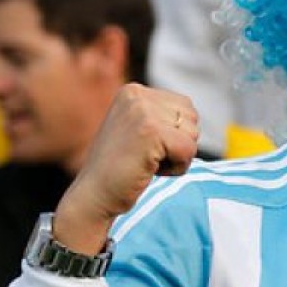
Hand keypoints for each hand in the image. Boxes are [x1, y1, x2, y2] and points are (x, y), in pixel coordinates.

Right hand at [53, 84, 197, 254]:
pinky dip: (177, 168)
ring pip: (193, 134)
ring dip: (176, 156)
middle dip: (177, 144)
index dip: (174, 134)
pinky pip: (189, 150)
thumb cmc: (118, 168)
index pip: (185, 106)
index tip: (144, 146)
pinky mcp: (151, 131)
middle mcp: (137, 95)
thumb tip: (192, 114)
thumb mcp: (136, 129)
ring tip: (146, 162)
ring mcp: (143, 111)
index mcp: (133, 91)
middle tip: (145, 156)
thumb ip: (161, 115)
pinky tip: (150, 170)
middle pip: (192, 118)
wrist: (93, 195)